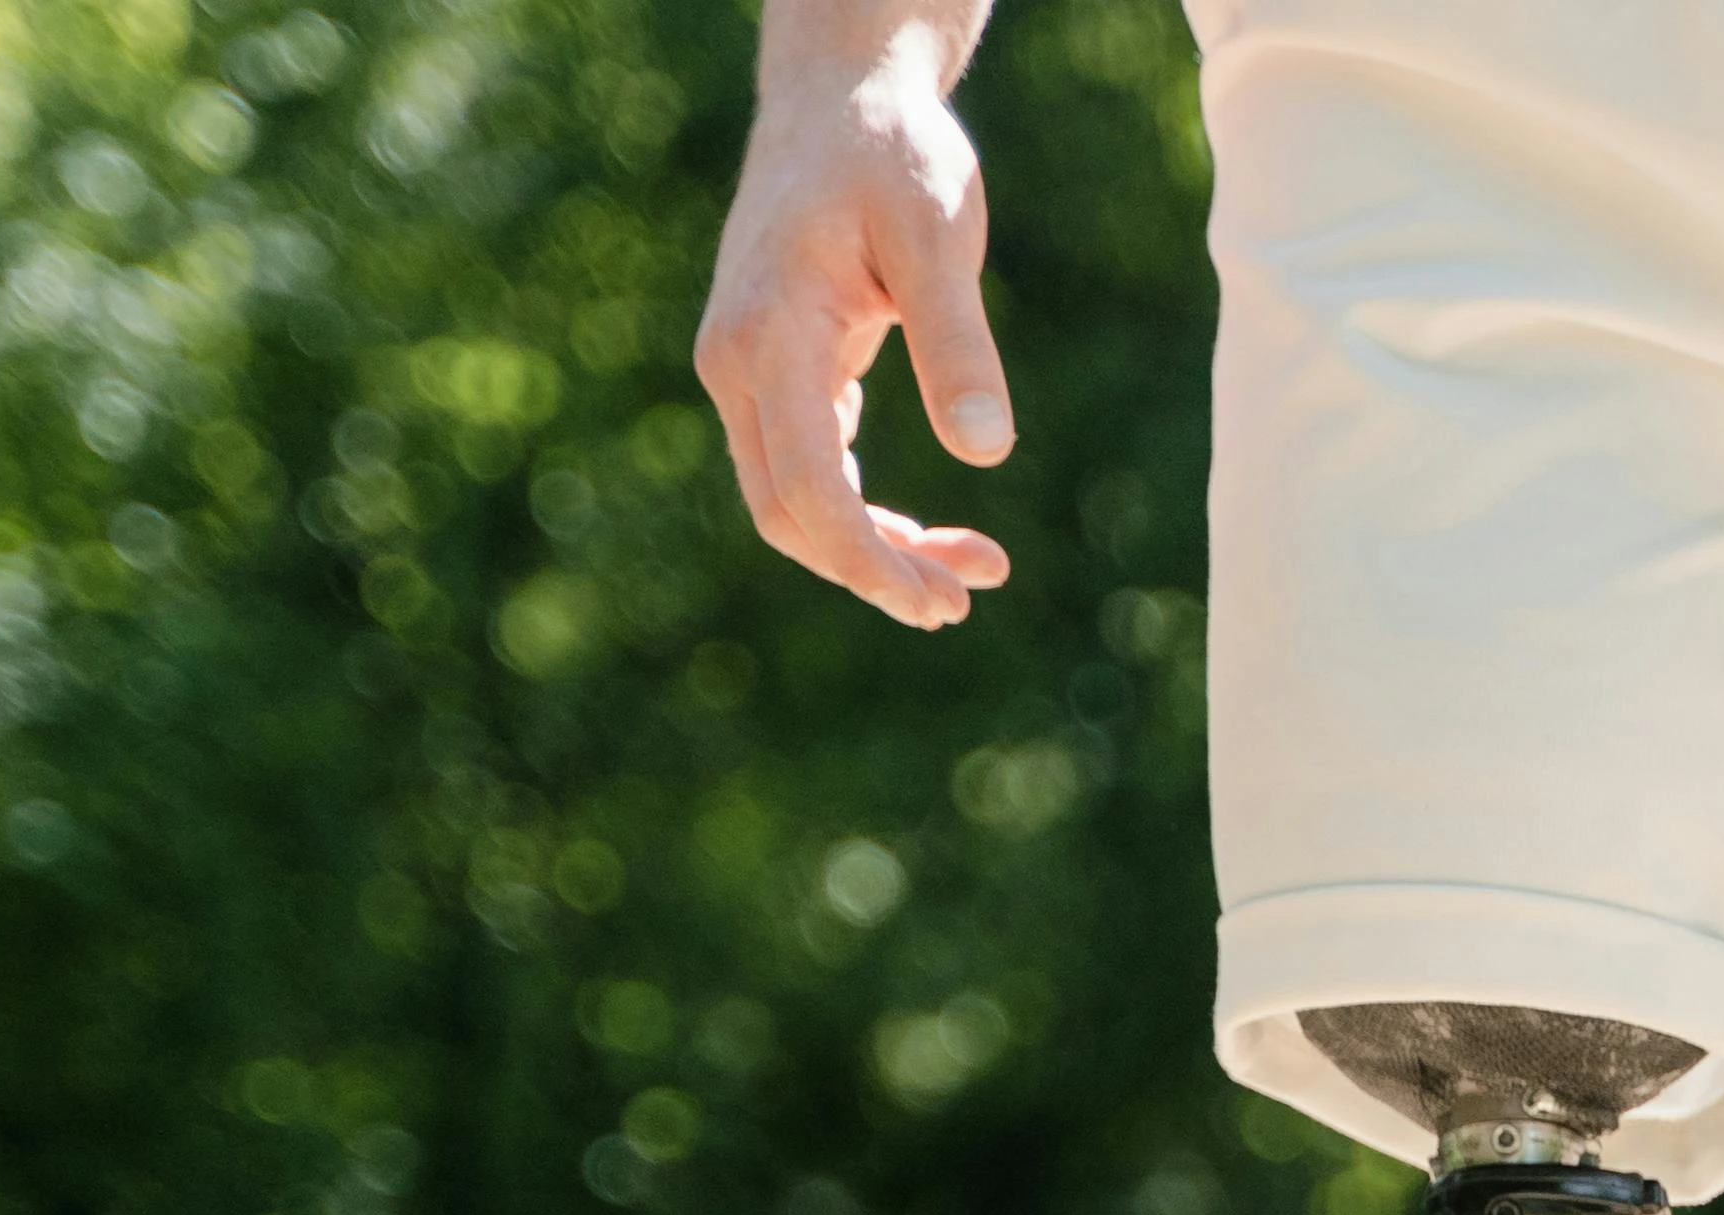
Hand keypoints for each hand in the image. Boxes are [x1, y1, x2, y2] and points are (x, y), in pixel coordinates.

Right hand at [694, 0, 1018, 628]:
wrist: (842, 104)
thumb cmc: (892, 158)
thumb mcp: (939, 234)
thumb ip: (957, 340)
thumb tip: (985, 452)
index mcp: (771, 335)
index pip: (804, 486)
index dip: (866, 560)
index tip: (939, 599)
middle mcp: (738, 364)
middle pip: (789, 515)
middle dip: (874, 572)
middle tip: (965, 601)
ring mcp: (747, 373)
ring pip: (795, 503)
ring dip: (874, 552)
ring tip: (967, 577)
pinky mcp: (774, 374)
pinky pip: (807, 470)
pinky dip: (863, 514)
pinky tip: (929, 534)